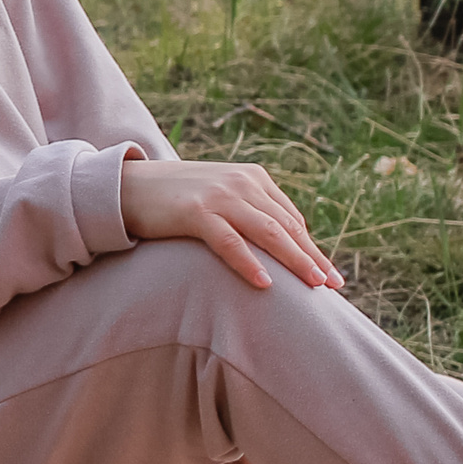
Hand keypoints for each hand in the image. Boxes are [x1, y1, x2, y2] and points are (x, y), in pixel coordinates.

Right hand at [119, 158, 343, 292]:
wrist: (128, 186)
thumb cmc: (176, 199)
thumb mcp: (220, 198)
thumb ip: (247, 213)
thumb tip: (278, 248)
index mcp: (253, 178)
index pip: (291, 218)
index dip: (311, 248)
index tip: (330, 274)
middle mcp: (242, 183)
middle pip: (287, 226)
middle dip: (312, 257)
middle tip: (334, 285)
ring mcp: (219, 196)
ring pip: (267, 232)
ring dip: (294, 260)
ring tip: (313, 285)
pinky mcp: (195, 212)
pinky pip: (229, 241)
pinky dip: (249, 262)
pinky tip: (265, 283)